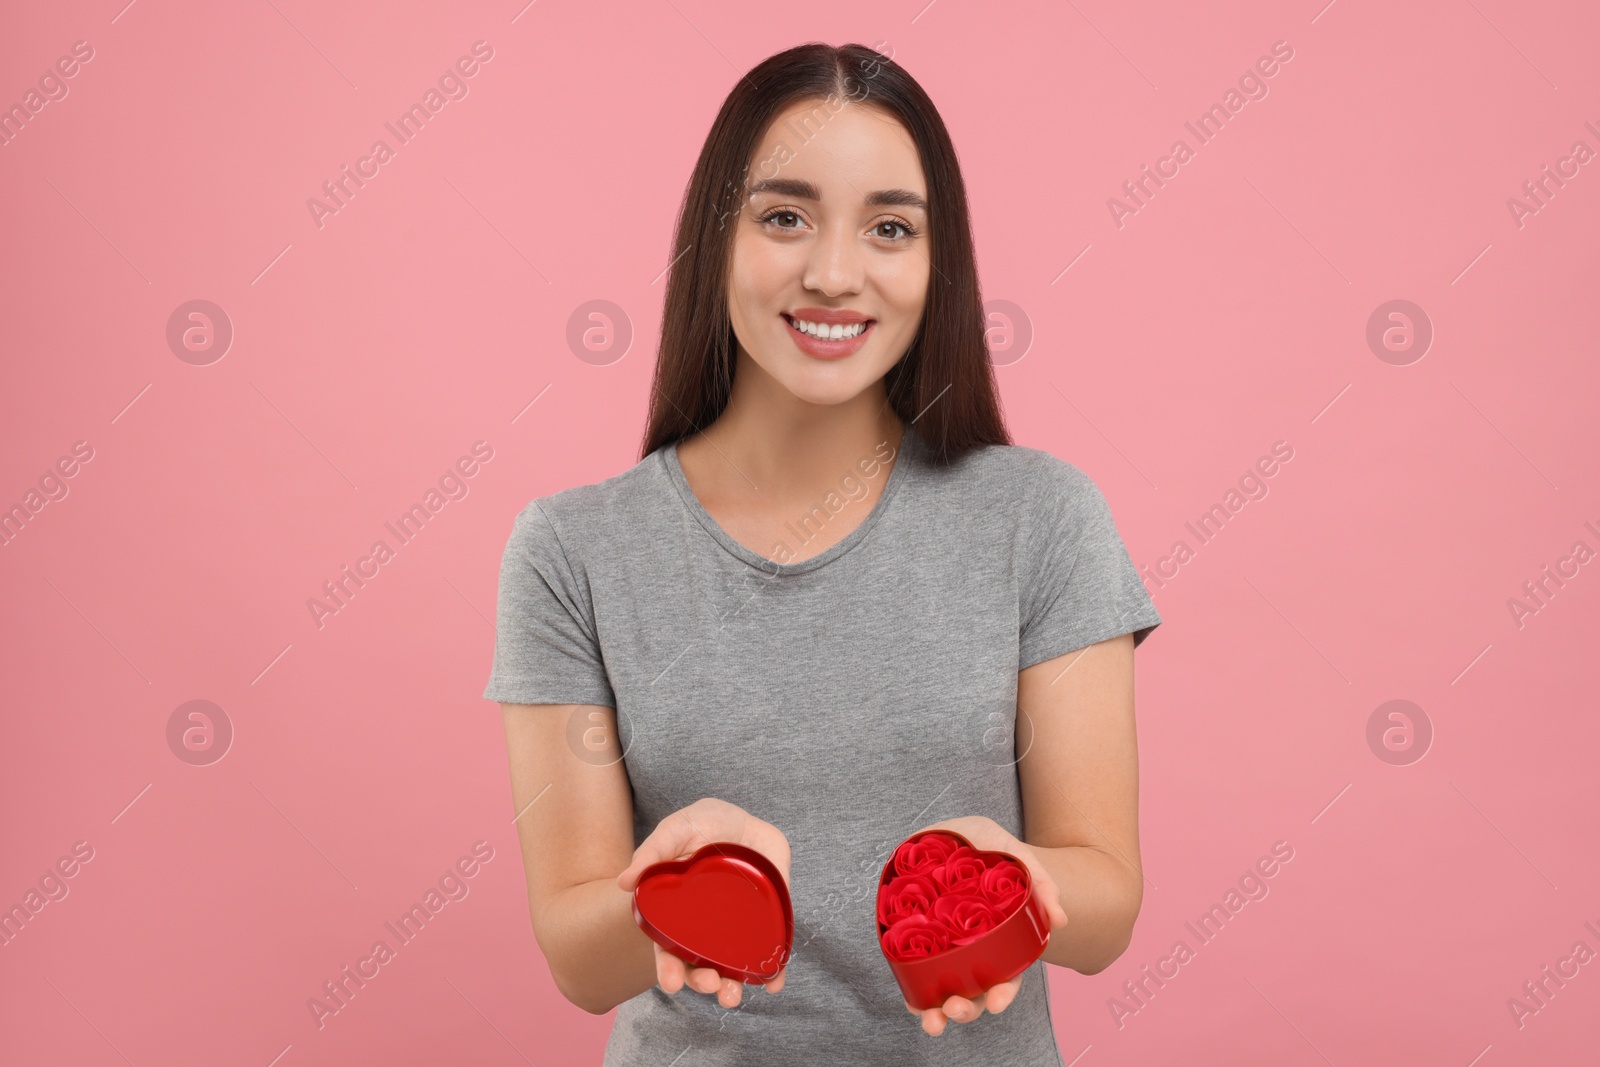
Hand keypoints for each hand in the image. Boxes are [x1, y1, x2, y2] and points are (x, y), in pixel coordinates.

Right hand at [616, 797, 791, 1008]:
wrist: (744, 818)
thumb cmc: (702, 825)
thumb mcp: (677, 829)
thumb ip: (653, 852)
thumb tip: (624, 881)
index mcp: (678, 914)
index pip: (669, 949)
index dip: (668, 969)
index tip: (670, 984)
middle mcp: (706, 928)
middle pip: (701, 965)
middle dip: (703, 982)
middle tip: (710, 985)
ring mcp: (737, 927)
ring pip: (733, 965)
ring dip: (733, 985)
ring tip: (733, 994)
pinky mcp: (767, 920)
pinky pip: (770, 950)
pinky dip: (773, 971)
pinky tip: (774, 982)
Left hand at [899, 815, 1068, 1035]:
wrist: (950, 831)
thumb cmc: (989, 846)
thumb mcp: (1015, 855)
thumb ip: (1040, 881)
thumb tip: (1060, 919)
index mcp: (1000, 940)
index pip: (1006, 978)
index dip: (1002, 994)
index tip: (995, 1003)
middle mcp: (971, 951)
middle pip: (971, 992)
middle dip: (964, 1009)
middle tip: (955, 1007)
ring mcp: (942, 948)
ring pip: (940, 990)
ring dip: (935, 1011)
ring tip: (931, 1019)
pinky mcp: (913, 938)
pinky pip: (912, 971)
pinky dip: (913, 991)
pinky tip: (912, 1000)